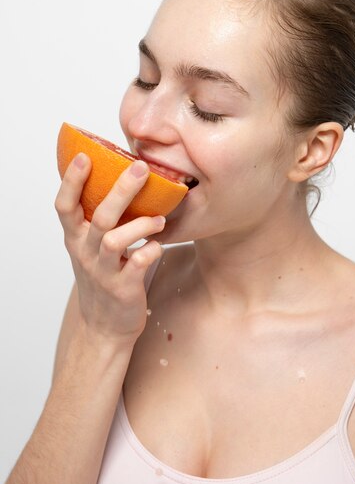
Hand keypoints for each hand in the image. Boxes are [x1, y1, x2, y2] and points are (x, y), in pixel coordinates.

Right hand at [55, 153, 164, 345]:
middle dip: (120, 190)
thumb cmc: (103, 278)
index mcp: (76, 238)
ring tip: (159, 218)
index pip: (65, 206)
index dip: (72, 181)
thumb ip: (100, 220)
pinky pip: (137, 264)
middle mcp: (86, 252)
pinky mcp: (123, 288)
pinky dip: (151, 251)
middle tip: (141, 167)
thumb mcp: (92, 248)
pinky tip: (159, 246)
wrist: (105, 327)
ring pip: (115, 240)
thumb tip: (124, 180)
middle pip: (99, 216)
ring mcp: (103, 271)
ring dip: (140, 224)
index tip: (84, 156)